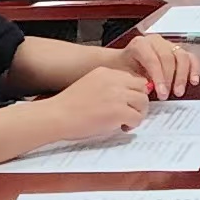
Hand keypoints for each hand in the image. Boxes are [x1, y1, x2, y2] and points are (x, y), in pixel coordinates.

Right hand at [38, 63, 152, 147]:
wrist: (56, 116)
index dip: (133, 92)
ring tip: (125, 121)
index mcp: (105, 72)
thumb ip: (107, 86)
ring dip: (137, 113)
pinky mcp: (118, 111)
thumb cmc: (68, 106)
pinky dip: (132, 125)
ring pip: (143, 102)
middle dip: (138, 102)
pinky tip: (120, 127)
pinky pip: (137, 118)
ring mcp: (117, 95)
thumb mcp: (89, 85)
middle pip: (142, 88)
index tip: (128, 103)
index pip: (132, 78)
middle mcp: (113, 80)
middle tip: (130, 113)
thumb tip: (126, 97)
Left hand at [120, 32, 199, 96]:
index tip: (162, 93)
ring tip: (178, 92)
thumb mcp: (125, 74)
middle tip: (168, 95)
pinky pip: (190, 57)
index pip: (153, 60)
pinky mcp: (178, 50)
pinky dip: (194, 69)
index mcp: (140, 44)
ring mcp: (167, 44)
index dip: (159, 78)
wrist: (123, 62)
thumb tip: (150, 89)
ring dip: (182, 76)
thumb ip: (138, 81)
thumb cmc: (123, 68)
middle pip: (169, 58)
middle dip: (170, 79)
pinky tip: (193, 81)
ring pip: (181, 57)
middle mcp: (155, 41)